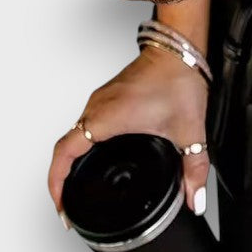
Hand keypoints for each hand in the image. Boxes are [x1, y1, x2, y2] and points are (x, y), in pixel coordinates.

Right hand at [47, 46, 211, 227]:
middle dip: (62, 177)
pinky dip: (85, 142)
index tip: (62, 204)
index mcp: (107, 117)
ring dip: (73, 158)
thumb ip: (194, 168)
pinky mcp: (110, 94)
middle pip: (65, 146)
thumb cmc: (179, 77)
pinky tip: (99, 152)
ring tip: (79, 181)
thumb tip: (195, 197)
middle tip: (69, 201)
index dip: (56, 183)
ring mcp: (102, 98)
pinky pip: (87, 122)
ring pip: (76, 132)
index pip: (64, 153)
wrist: (180, 47)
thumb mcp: (188, 130)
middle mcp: (98, 106)